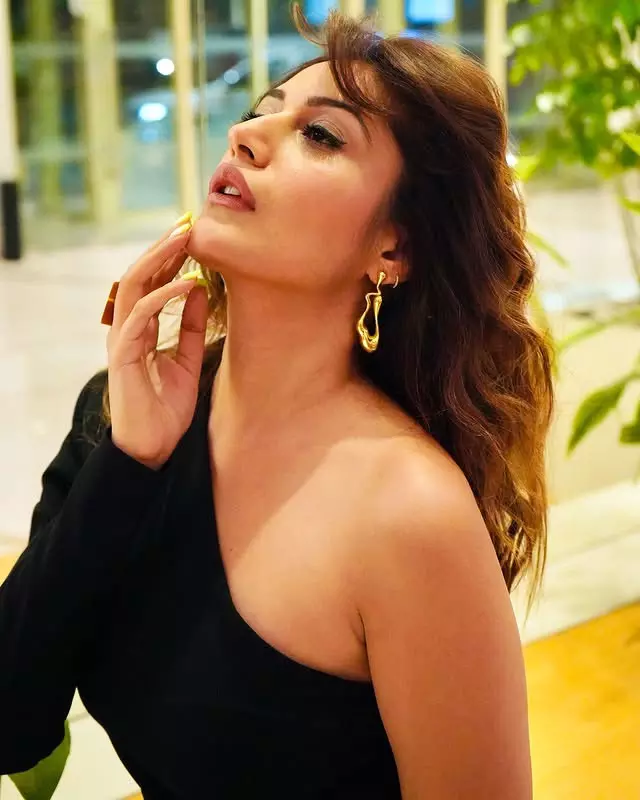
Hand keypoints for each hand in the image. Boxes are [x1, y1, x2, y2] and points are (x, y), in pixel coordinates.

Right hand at [106, 216, 209, 468]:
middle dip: (163, 248)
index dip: (169, 257)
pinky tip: (186, 284)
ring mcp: (122, 339)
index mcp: (139, 328)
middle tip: (188, 224)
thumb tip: (199, 289)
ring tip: (185, 239)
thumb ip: (189, 326)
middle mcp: (126, 328)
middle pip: (138, 275)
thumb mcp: (187, 359)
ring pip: (133, 286)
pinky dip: (163, 296)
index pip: (150, 282)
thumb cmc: (167, 407)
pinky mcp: (124, 355)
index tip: (194, 236)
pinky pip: (141, 316)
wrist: (155, 447)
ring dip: (159, 260)